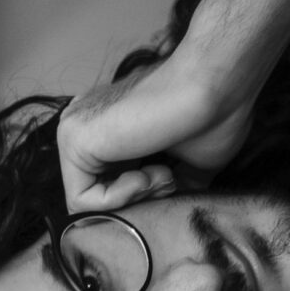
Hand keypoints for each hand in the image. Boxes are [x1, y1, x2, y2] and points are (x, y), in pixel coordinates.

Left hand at [58, 52, 255, 213]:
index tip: (173, 177)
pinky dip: (119, 199)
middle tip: (169, 178)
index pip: (108, 184)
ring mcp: (74, 130)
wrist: (215, 83)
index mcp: (108, 126)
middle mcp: (85, 124)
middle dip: (138, 199)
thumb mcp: (190, 162)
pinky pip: (81, 200)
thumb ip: (168, 184)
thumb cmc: (212, 114)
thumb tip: (165, 207)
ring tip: (162, 173)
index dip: (144, 195)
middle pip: (95, 195)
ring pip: (86, 201)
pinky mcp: (73, 139)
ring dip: (133, 198)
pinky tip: (144, 173)